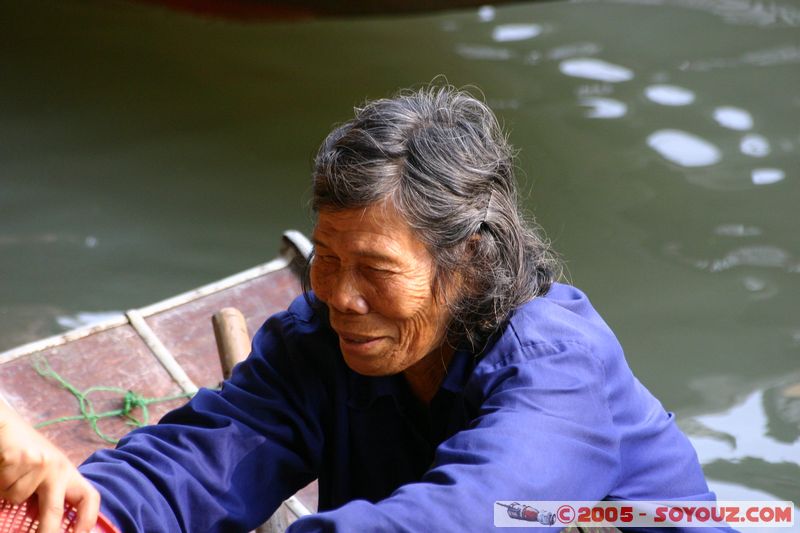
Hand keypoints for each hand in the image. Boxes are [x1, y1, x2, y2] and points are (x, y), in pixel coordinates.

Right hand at [0, 401, 99, 532]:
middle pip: (53, 511)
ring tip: (8, 474)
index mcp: (67, 472)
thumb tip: (51, 525)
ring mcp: (39, 463)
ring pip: (16, 497)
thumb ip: (48, 493)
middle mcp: (58, 467)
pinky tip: (3, 467)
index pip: (88, 497)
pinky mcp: (19, 458)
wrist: (5, 423)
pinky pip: (3, 487)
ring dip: (6, 492)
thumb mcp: (43, 471)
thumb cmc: (23, 451)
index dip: (88, 519)